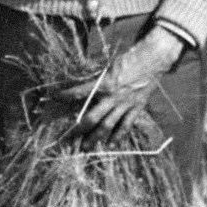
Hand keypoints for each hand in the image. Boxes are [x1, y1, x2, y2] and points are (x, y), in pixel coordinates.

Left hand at [44, 30, 182, 146]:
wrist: (152, 59)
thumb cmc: (129, 59)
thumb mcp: (109, 66)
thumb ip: (99, 79)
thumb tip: (85, 89)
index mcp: (105, 83)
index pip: (80, 92)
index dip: (65, 96)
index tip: (54, 97)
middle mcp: (113, 97)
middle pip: (92, 118)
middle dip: (79, 129)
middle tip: (68, 139)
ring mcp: (125, 104)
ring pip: (108, 126)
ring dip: (96, 138)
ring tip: (86, 147)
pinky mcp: (137, 108)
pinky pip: (126, 126)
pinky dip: (118, 136)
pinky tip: (111, 145)